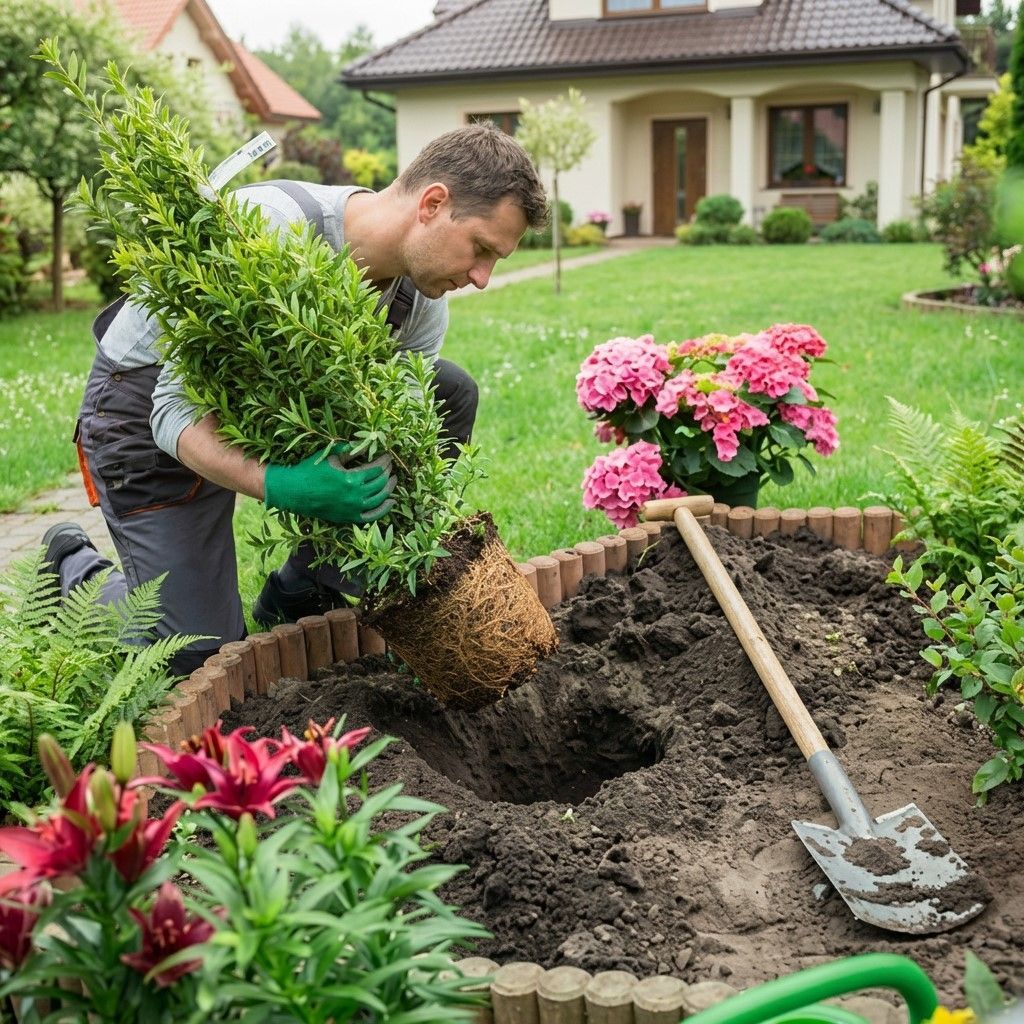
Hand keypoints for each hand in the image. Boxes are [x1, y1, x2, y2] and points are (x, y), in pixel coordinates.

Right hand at [264, 443, 395, 523]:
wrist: (293, 491)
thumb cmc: (310, 470)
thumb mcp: (331, 456)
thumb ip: (350, 450)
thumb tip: (367, 443)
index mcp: (352, 478)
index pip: (377, 469)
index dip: (385, 461)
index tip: (387, 456)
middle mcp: (355, 496)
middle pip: (381, 483)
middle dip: (388, 473)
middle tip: (390, 466)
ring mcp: (353, 509)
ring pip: (380, 499)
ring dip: (389, 489)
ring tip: (393, 480)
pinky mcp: (348, 518)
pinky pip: (372, 516)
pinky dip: (384, 510)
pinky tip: (391, 502)